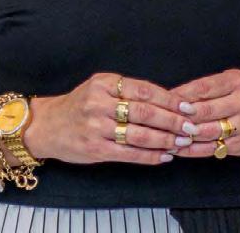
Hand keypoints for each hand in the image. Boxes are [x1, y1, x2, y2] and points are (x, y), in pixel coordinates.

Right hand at [23, 72, 196, 164]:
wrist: (48, 125)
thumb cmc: (79, 105)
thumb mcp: (98, 87)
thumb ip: (125, 91)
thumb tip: (165, 100)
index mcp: (103, 83)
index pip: (143, 89)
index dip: (168, 98)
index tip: (187, 105)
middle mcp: (99, 103)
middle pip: (144, 111)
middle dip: (172, 120)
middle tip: (191, 126)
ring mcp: (96, 127)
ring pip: (139, 134)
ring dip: (165, 139)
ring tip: (182, 141)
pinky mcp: (95, 149)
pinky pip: (129, 153)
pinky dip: (150, 156)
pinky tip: (164, 156)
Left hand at [167, 68, 239, 157]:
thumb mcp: (229, 82)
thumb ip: (206, 88)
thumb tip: (174, 95)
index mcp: (237, 82)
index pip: (204, 87)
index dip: (183, 94)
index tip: (166, 99)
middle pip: (207, 111)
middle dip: (183, 116)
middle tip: (164, 118)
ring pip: (209, 132)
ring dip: (186, 135)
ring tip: (166, 135)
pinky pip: (214, 149)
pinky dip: (194, 150)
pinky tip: (179, 149)